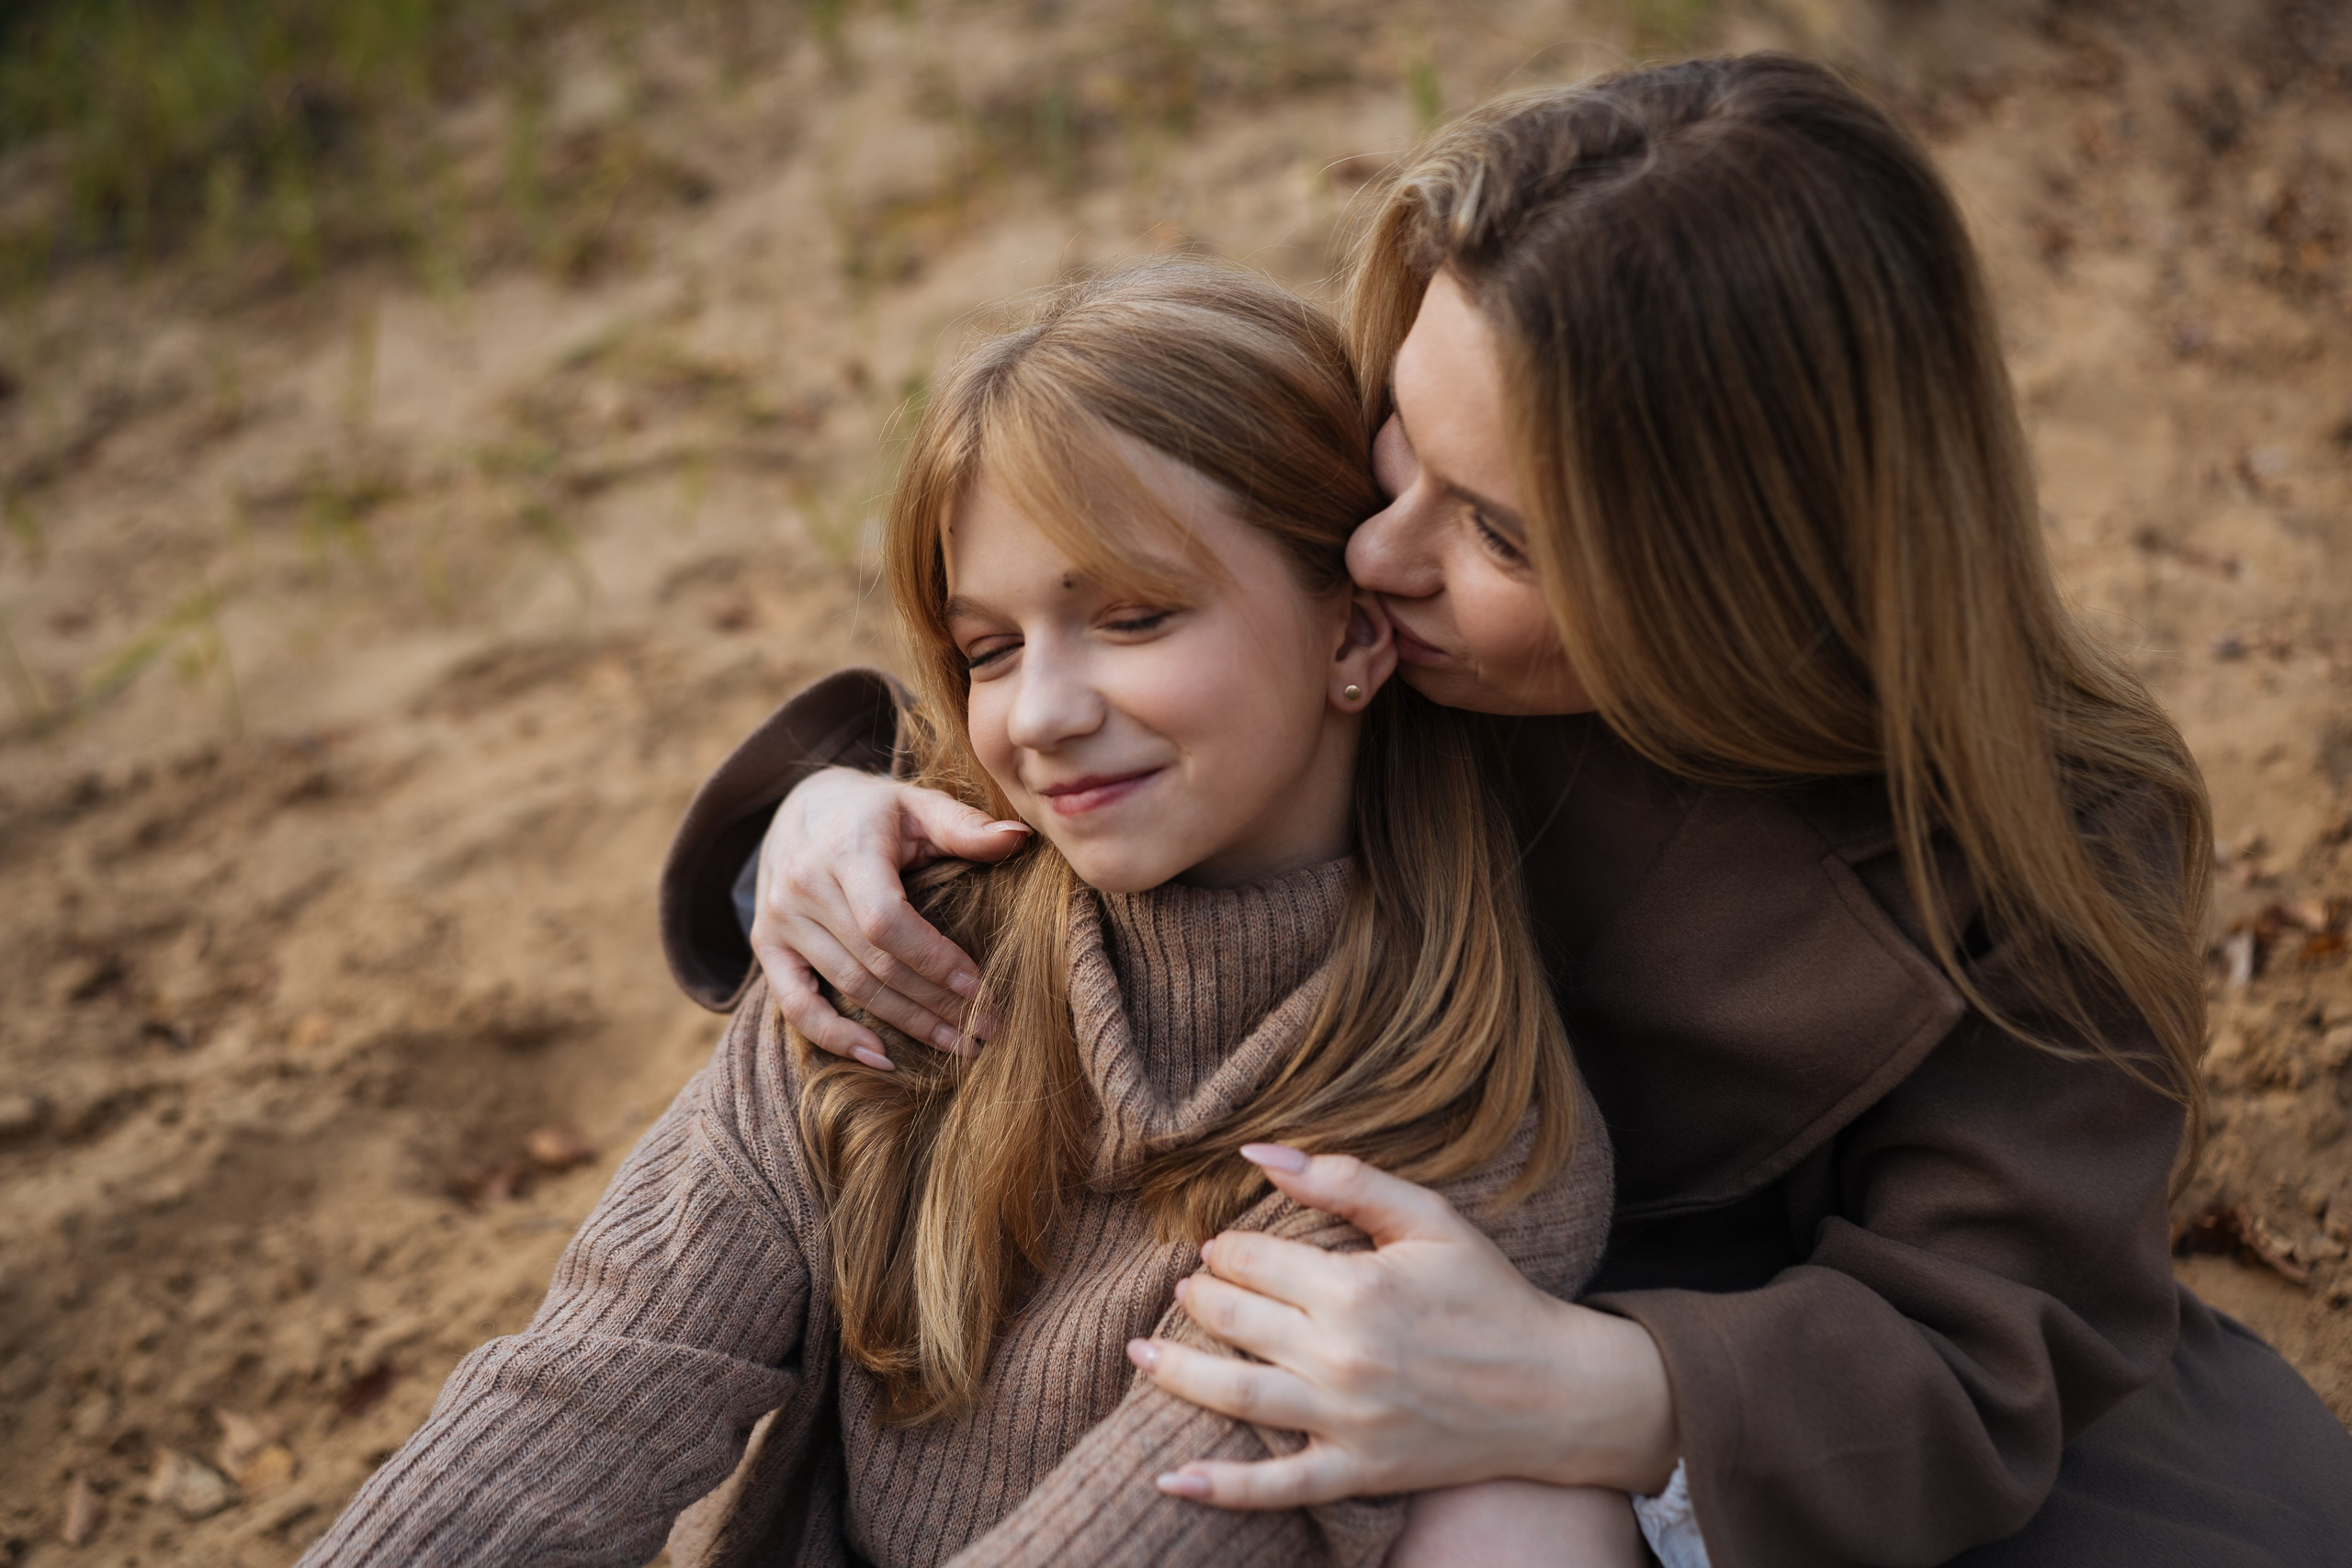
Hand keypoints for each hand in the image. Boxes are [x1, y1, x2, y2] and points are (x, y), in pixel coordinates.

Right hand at [752, 767, 1029, 1068]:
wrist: (800, 807)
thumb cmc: (873, 810)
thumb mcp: (918, 805)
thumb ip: (965, 826)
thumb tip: (1020, 836)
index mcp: (845, 849)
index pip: (887, 922)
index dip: (934, 960)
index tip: (979, 987)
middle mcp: (803, 887)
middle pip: (875, 963)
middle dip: (935, 1003)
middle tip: (985, 1030)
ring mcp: (779, 920)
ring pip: (849, 987)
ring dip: (906, 1024)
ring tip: (956, 1043)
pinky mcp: (766, 945)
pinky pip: (795, 1005)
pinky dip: (835, 1038)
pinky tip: (882, 1057)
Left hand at [1126, 1146, 1678, 1508]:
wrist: (1554, 1391)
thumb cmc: (1490, 1294)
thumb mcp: (1430, 1219)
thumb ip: (1346, 1179)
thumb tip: (1259, 1154)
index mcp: (1356, 1287)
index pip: (1254, 1260)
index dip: (1226, 1248)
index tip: (1221, 1246)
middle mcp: (1342, 1356)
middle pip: (1235, 1319)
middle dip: (1200, 1297)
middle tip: (1189, 1288)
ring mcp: (1347, 1422)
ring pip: (1235, 1395)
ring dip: (1175, 1373)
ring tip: (1140, 1354)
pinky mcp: (1358, 1473)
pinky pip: (1276, 1489)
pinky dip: (1220, 1488)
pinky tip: (1170, 1480)